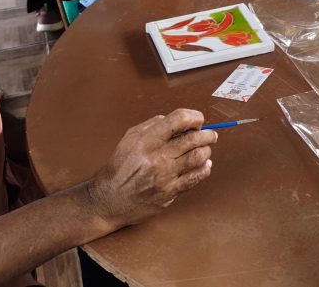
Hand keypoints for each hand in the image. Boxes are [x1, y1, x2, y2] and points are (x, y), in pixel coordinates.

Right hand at [85, 109, 215, 230]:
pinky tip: (205, 165)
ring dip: (207, 150)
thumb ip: (153, 125)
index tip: (198, 120)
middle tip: (211, 135)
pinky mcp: (169, 193)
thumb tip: (179, 120)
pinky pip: (195, 178)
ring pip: (198, 158)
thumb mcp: (129, 139)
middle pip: (194, 139)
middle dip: (208, 134)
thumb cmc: (119, 168)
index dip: (194, 117)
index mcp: (147, 141)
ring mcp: (164, 177)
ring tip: (205, 149)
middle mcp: (157, 158)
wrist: (107, 201)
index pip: (179, 120)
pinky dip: (205, 169)